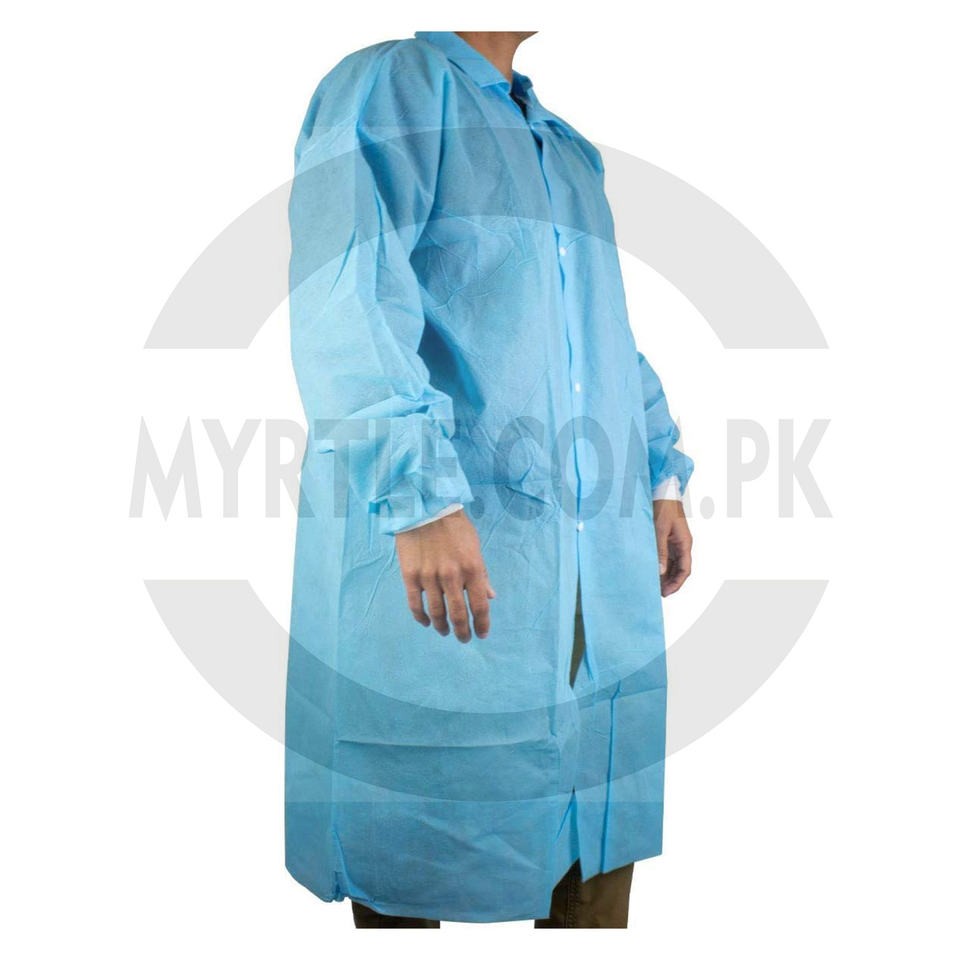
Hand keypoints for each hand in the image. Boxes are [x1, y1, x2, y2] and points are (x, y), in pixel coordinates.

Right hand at [396, 510, 495, 641]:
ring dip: (442, 627)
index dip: (482, 624)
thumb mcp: (475, 546)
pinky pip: (415, 604)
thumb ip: (482, 573)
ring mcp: (429, 577)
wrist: (425, 506)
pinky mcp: (410, 575)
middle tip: (464, 639)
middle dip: (462, 632)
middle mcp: (452, 576)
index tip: (482, 634)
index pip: (480, 606)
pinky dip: (421, 618)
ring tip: (445, 632)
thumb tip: (490, 597)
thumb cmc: (454, 526)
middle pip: (458, 615)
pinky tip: (426, 622)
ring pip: (436, 613)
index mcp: (472, 569)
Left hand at [654, 499, 692, 596]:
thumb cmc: (663, 507)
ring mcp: (675, 542)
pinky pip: (667, 556)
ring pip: (673, 564)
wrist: (662, 491)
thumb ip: (660, 551)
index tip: (666, 592)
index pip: (685, 569)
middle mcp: (682, 544)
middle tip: (659, 593)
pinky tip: (653, 571)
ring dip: (666, 575)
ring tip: (654, 585)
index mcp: (685, 543)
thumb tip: (661, 571)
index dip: (677, 583)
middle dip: (671, 582)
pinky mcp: (667, 538)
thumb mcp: (660, 530)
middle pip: (680, 569)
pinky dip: (662, 565)